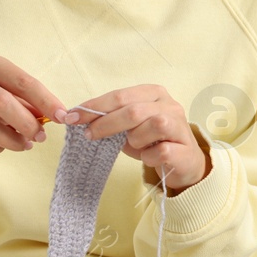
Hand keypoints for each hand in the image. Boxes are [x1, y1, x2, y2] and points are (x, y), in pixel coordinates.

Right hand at [0, 53, 67, 154]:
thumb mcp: (10, 92)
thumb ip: (30, 102)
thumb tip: (56, 116)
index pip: (23, 82)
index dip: (46, 101)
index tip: (62, 117)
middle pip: (3, 102)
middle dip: (27, 123)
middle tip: (41, 136)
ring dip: (12, 140)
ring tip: (24, 145)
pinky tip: (1, 146)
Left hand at [70, 84, 210, 195]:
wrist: (182, 162)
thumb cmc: (152, 141)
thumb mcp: (130, 127)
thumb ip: (112, 118)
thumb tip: (80, 119)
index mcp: (154, 93)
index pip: (121, 95)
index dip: (95, 106)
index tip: (72, 117)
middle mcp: (169, 105)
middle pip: (134, 110)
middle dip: (106, 123)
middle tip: (88, 135)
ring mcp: (180, 125)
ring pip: (152, 126)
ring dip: (135, 140)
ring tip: (135, 145)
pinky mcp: (185, 148)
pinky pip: (160, 151)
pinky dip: (148, 156)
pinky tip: (149, 157)